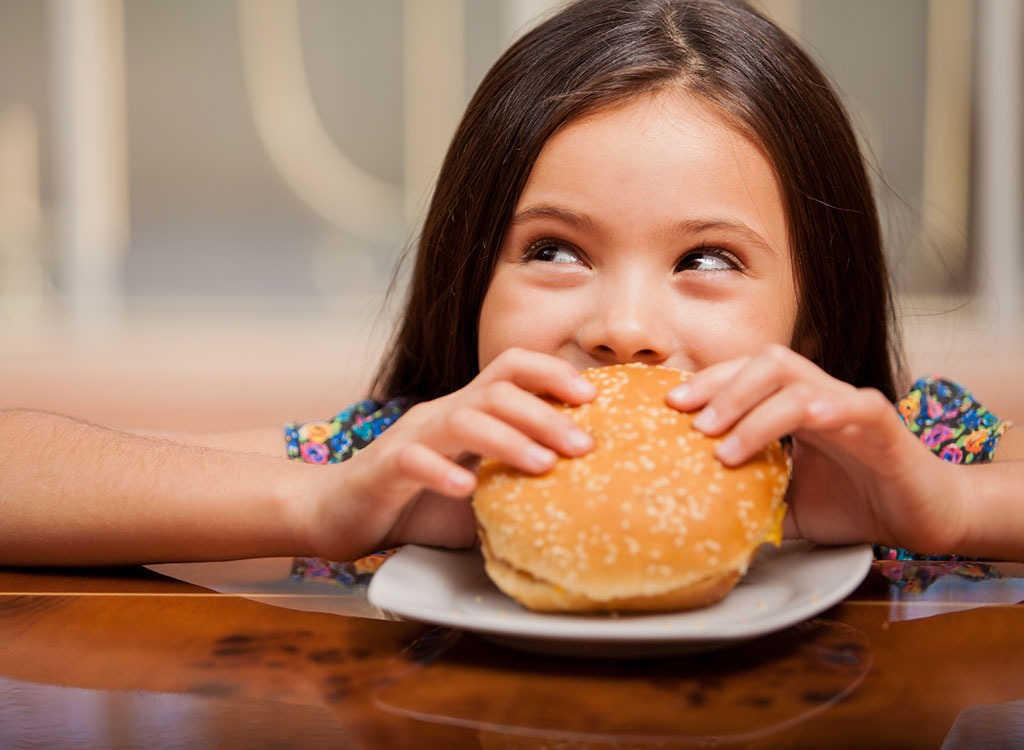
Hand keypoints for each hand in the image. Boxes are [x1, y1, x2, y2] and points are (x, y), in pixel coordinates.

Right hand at [300, 348, 595, 559]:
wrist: (338, 512)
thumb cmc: (417, 502)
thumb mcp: (480, 489)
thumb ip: (517, 484)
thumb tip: (582, 497)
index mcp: (468, 410)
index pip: (512, 369)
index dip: (553, 373)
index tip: (594, 397)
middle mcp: (442, 413)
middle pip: (498, 392)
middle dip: (547, 414)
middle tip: (586, 445)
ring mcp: (411, 436)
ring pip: (463, 419)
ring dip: (508, 439)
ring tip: (544, 465)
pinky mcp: (384, 468)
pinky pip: (414, 460)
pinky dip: (443, 472)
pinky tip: (468, 491)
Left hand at [667, 344, 969, 554]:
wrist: (923, 518)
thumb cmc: (857, 504)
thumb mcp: (789, 506)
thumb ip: (753, 502)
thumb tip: (703, 519)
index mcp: (794, 407)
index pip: (744, 375)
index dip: (707, 383)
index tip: (669, 405)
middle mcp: (819, 397)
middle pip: (765, 364)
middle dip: (722, 386)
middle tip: (689, 421)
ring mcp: (850, 407)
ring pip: (798, 383)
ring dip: (754, 411)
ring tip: (723, 446)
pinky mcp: (884, 425)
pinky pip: (853, 405)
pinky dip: (825, 409)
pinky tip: (800, 428)